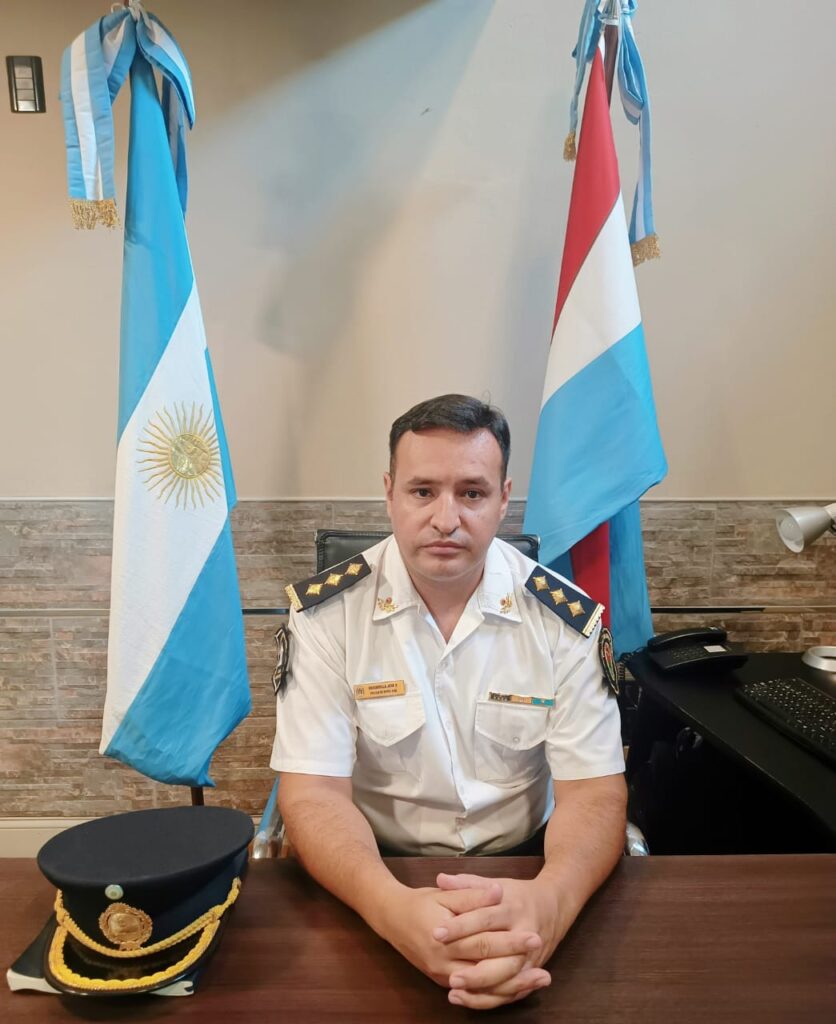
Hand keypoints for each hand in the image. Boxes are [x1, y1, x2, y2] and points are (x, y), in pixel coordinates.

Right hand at [377, 882, 536, 988]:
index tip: (534, 936)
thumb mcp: (444, 895)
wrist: (392, 919)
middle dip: (518, 967)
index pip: (484, 944)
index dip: (511, 942)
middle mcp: (444, 965)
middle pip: (487, 970)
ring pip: (484, 989)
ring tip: (540, 979)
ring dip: (513, 986)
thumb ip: (472, 895)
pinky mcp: (446, 982)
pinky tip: (518, 987)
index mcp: (444, 940)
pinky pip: (476, 994)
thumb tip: (498, 891)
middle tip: (544, 961)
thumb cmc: (421, 903)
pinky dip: (498, 992)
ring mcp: (444, 977)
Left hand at [433, 872, 561, 1008]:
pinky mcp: (531, 972)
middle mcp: (524, 934)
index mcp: (512, 908)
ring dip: (481, 990)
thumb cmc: (517, 895)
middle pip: (500, 956)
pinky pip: (512, 992)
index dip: (461, 926)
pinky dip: (491, 999)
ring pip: (507, 979)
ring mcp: (530, 957)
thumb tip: (440, 878)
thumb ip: (467, 883)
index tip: (437, 933)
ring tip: (454, 993)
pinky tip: (468, 999)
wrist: (554, 907)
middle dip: (475, 970)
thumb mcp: (495, 883)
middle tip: (450, 978)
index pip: (484, 919)